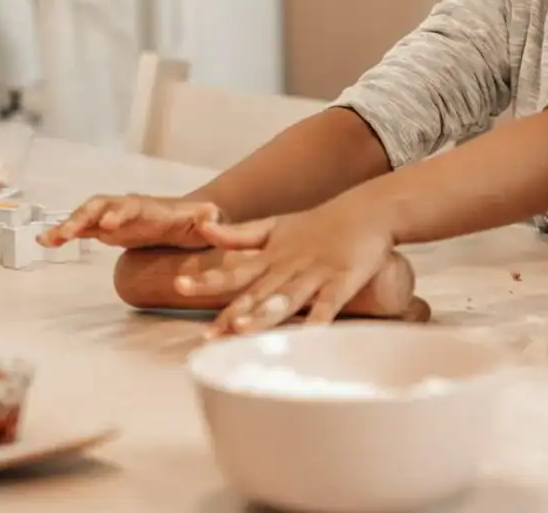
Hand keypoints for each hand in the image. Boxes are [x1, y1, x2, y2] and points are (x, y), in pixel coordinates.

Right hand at [38, 195, 223, 248]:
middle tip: (69, 233)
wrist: (189, 220)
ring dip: (68, 225)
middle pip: (102, 205)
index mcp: (151, 208)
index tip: (108, 225)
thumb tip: (210, 213)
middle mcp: (128, 208)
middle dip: (85, 217)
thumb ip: (207, 219)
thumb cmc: (198, 223)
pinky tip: (45, 241)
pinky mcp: (106, 229)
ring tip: (48, 239)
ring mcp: (115, 217)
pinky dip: (64, 233)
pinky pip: (82, 229)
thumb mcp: (207, 222)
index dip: (120, 214)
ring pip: (87, 215)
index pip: (133, 207)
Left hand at [179, 202, 394, 336]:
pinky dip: (319, 319)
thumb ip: (239, 235)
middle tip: (208, 333)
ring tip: (244, 330)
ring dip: (265, 314)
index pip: (234, 271)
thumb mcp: (274, 226)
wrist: (367, 211)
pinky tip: (309, 336)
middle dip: (232, 312)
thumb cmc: (318, 224)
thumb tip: (203, 228)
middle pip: (256, 292)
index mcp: (271, 256)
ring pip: (287, 298)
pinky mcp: (343, 280)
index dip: (208, 279)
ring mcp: (316, 273)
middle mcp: (289, 266)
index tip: (180, 285)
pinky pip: (330, 304)